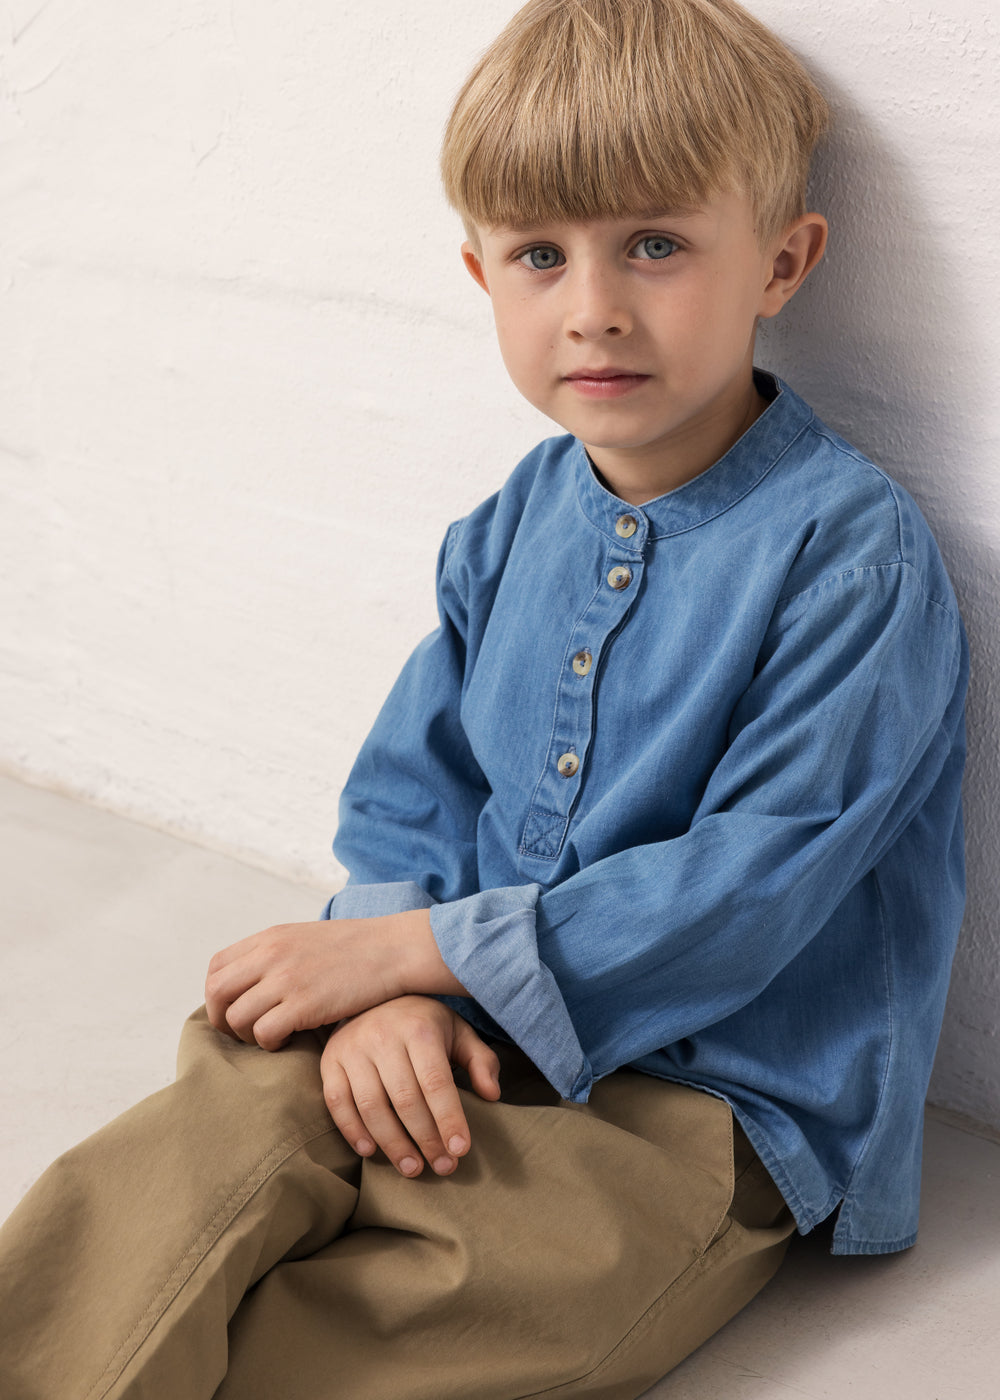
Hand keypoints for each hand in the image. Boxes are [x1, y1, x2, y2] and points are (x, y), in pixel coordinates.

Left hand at [204, 913, 465, 1049]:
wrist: (393, 950)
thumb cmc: (356, 950)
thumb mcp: (305, 938)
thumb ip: (275, 955)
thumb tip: (250, 982)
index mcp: (270, 937)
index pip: (216, 967)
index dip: (219, 995)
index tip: (236, 1010)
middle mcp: (270, 954)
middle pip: (216, 993)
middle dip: (222, 1020)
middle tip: (245, 1033)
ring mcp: (285, 979)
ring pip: (236, 1018)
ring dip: (248, 1036)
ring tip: (273, 1037)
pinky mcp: (303, 1004)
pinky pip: (264, 1033)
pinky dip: (270, 1044)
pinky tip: (290, 1041)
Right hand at [320, 996, 500, 1176]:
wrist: (375, 995)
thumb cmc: (424, 1024)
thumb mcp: (458, 1033)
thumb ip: (480, 1061)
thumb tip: (491, 1094)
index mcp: (419, 1027)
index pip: (435, 1082)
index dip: (449, 1119)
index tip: (460, 1151)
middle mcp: (382, 1034)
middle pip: (405, 1099)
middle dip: (426, 1139)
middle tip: (443, 1167)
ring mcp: (352, 1047)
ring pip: (371, 1106)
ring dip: (392, 1144)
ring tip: (413, 1168)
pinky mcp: (330, 1059)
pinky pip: (337, 1102)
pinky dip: (352, 1130)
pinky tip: (371, 1151)